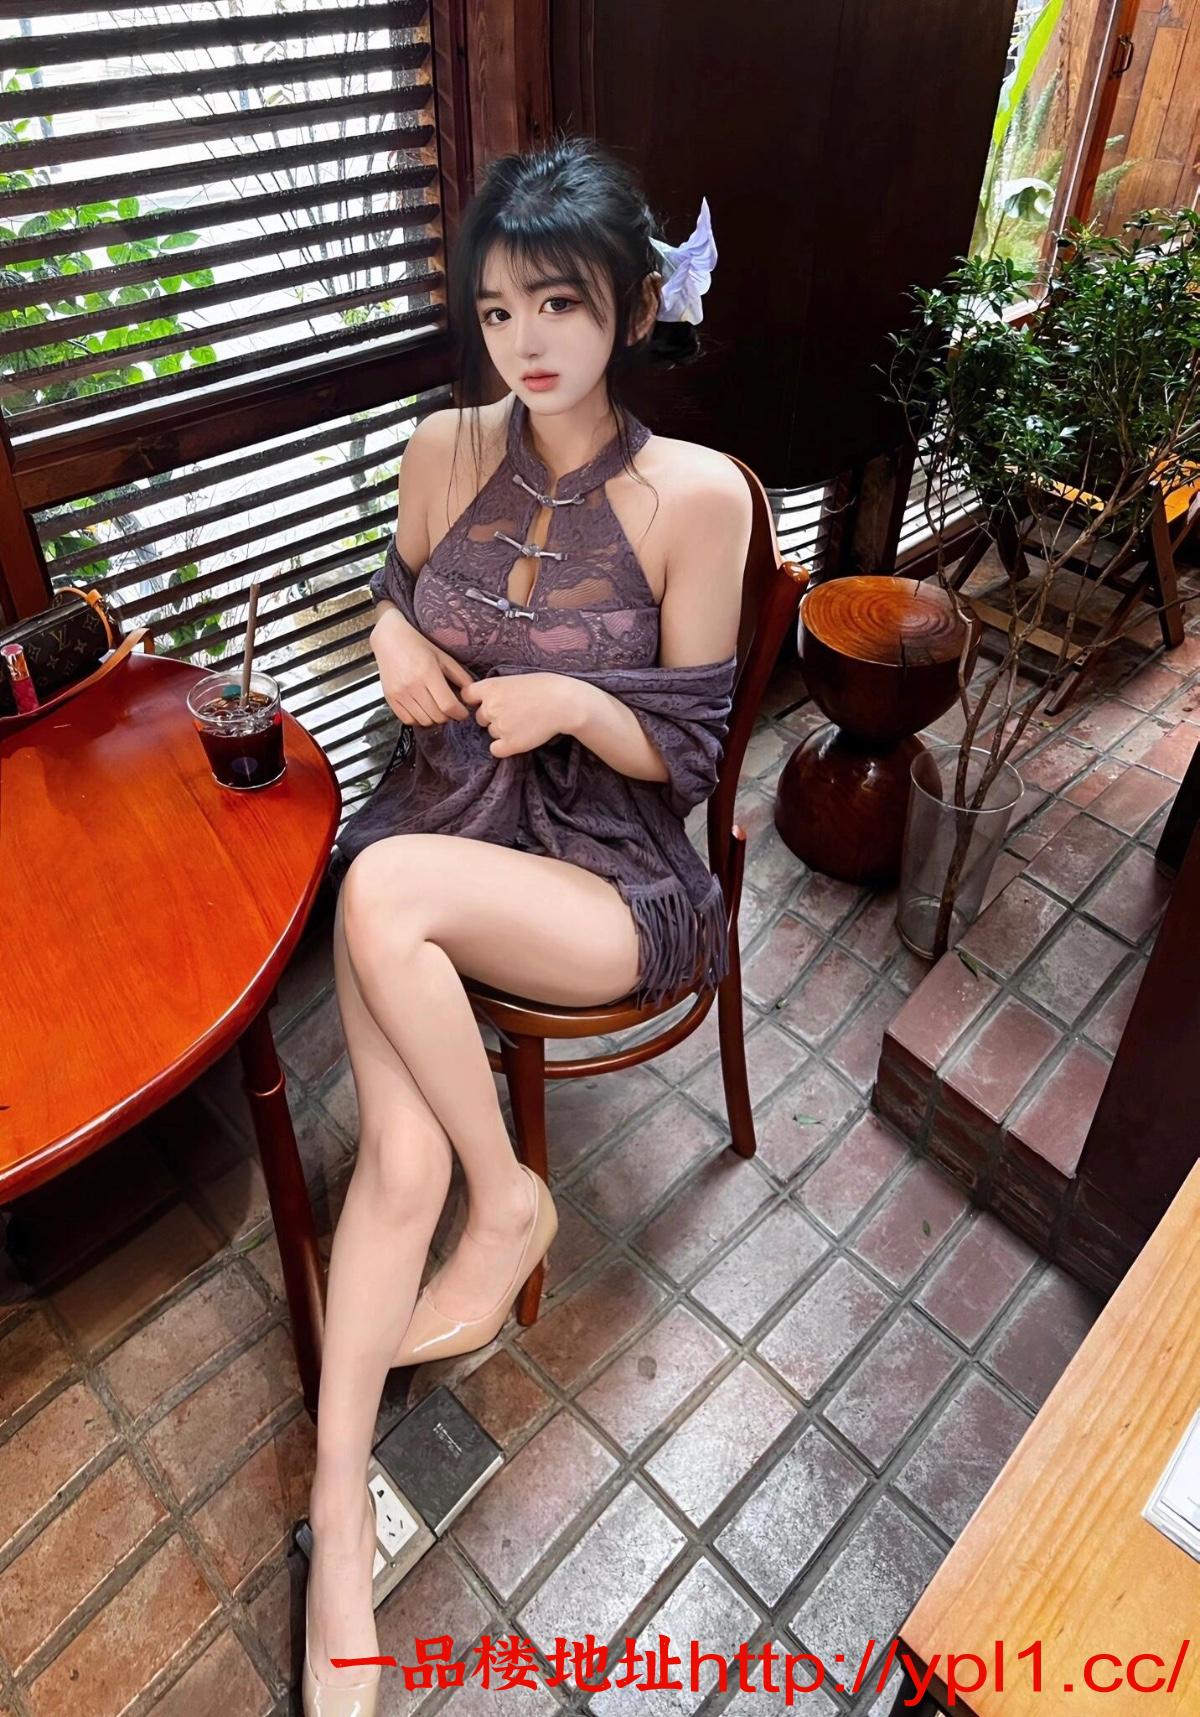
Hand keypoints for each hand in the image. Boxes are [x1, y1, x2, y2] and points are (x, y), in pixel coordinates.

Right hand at [370, 609, 475, 725]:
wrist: (390, 640)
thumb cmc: (419, 646)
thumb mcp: (443, 657)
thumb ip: (460, 676)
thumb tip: (471, 694)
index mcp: (428, 673)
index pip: (448, 705)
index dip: (459, 713)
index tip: (463, 712)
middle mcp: (412, 685)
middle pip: (437, 716)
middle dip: (448, 716)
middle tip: (450, 708)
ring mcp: (400, 694)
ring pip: (424, 721)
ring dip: (434, 718)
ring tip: (436, 708)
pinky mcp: (390, 699)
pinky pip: (408, 720)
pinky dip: (418, 719)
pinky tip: (422, 709)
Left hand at [459, 672, 585, 757]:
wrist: (564, 703)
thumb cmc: (545, 687)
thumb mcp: (515, 679)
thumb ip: (498, 690)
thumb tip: (487, 700)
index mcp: (490, 687)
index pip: (467, 696)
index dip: (475, 701)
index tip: (485, 703)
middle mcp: (489, 707)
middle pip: (480, 718)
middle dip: (493, 717)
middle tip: (515, 713)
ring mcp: (498, 726)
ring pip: (492, 733)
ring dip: (503, 731)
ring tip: (525, 723)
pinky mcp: (509, 744)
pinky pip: (496, 750)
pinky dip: (505, 747)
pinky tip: (519, 738)